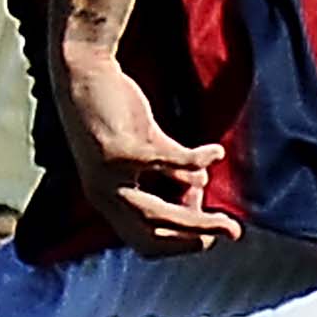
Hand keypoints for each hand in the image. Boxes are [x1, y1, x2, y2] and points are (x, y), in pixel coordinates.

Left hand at [49, 50, 235, 251]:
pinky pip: (169, 164)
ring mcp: (108, 176)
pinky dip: (197, 161)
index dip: (179, 244)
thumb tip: (200, 186)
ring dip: (198, 219)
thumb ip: (169, 171)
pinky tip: (216, 152)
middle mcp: (103, 194)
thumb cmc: (115, 110)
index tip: (209, 237)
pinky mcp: (119, 151)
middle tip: (232, 232)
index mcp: (108, 199)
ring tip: (228, 218)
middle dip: (196, 237)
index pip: (145, 242)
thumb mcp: (145, 147)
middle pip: (153, 235)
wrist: (83, 72)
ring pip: (159, 213)